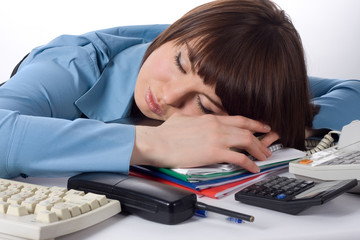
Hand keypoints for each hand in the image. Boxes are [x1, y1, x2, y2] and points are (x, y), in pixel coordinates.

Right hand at [131, 113, 277, 172]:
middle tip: (267, 145)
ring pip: (247, 141)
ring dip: (258, 150)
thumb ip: (192, 119)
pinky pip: (239, 157)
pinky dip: (249, 163)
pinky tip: (252, 168)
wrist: (157, 142)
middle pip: (246, 130)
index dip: (253, 124)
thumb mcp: (181, 120)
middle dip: (260, 138)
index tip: (261, 127)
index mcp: (209, 118)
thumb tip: (194, 120)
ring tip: (263, 157)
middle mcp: (216, 126)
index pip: (237, 119)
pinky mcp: (214, 152)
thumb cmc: (165, 134)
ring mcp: (217, 138)